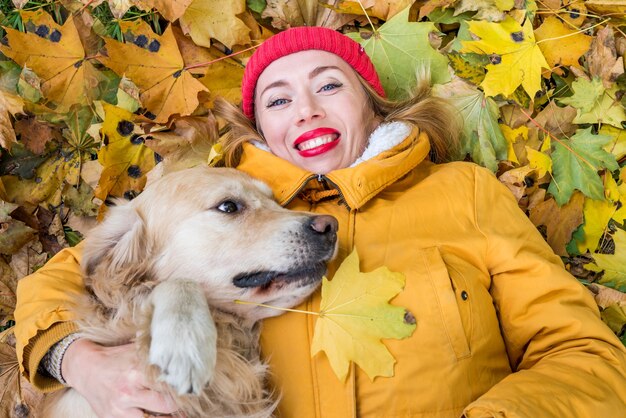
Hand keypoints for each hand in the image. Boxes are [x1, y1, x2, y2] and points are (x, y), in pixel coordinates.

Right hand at [62, 339, 178, 417]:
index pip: (168, 383)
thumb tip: (179, 349)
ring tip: (181, 415)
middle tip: (187, 401)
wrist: (85, 368)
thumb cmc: (114, 358)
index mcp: (136, 371)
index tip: (192, 385)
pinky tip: (159, 416)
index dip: (182, 386)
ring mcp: (120, 409)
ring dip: (167, 417)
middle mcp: (129, 392)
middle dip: (178, 404)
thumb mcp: (133, 350)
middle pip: (165, 405)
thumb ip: (154, 352)